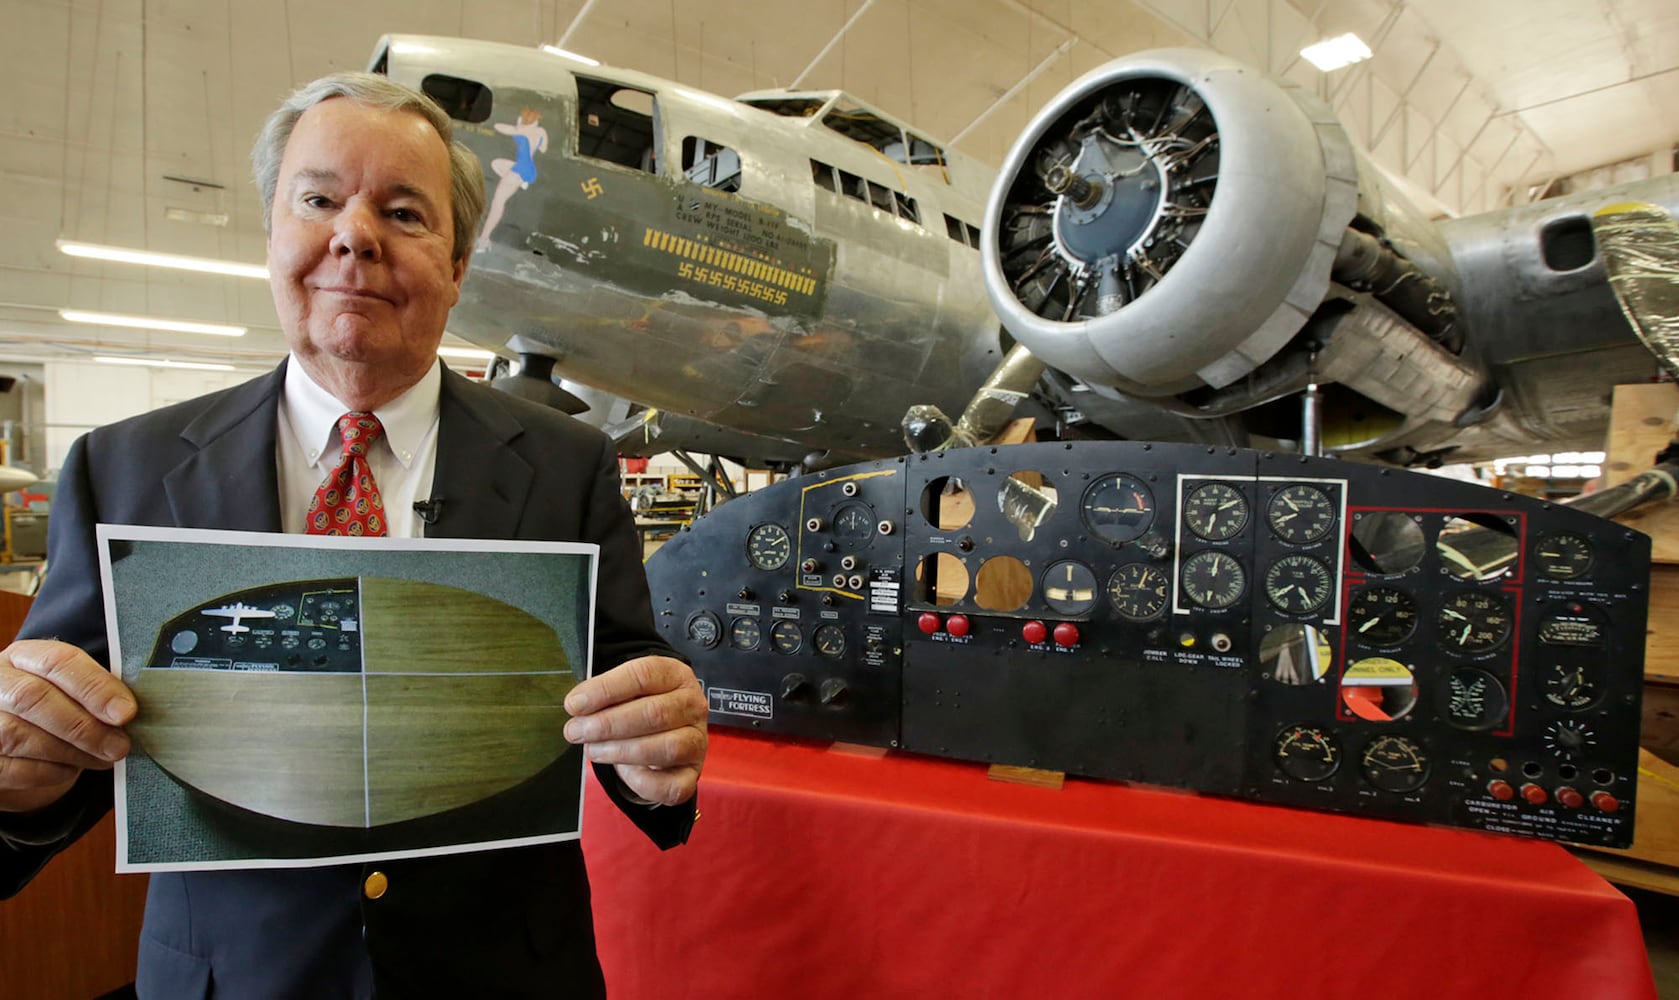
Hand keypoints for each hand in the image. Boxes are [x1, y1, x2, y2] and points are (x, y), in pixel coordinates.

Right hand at [0, 639, 135, 813]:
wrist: (15, 741)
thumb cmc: (55, 707)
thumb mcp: (73, 689)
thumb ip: (96, 693)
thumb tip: (127, 712)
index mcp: (23, 657)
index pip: (56, 661)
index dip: (94, 687)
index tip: (126, 712)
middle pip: (32, 697)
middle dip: (83, 726)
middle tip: (119, 745)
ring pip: (18, 735)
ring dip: (70, 752)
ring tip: (103, 758)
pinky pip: (9, 768)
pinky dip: (47, 772)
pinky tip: (71, 769)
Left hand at [563, 654, 705, 806]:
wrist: (668, 730)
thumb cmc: (640, 706)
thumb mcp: (624, 690)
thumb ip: (603, 694)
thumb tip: (577, 705)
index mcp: (676, 676)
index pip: (644, 675)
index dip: (606, 690)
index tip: (575, 704)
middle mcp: (693, 706)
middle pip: (655, 713)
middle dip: (608, 724)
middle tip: (576, 731)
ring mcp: (697, 741)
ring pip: (666, 748)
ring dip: (621, 751)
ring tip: (593, 750)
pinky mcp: (692, 774)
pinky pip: (672, 785)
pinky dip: (643, 782)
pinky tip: (622, 772)